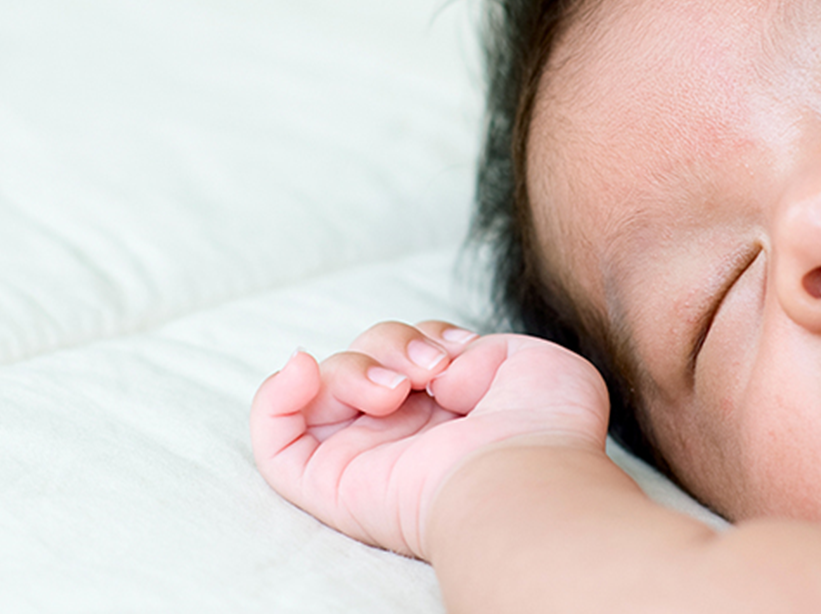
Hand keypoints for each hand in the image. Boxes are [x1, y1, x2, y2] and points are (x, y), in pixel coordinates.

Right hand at [249, 320, 609, 559]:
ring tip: (397, 392)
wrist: (526, 473)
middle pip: (363, 358)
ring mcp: (365, 456)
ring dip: (353, 367)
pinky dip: (276, 395)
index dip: (425, 336)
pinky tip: (303, 371)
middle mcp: (405, 434)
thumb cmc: (545, 427)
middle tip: (433, 372)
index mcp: (452, 411)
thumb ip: (472, 350)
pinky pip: (275, 441)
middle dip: (392, 343)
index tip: (462, 352)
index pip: (409, 355)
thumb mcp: (527, 360)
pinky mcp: (330, 484)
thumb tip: (424, 374)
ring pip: (323, 387)